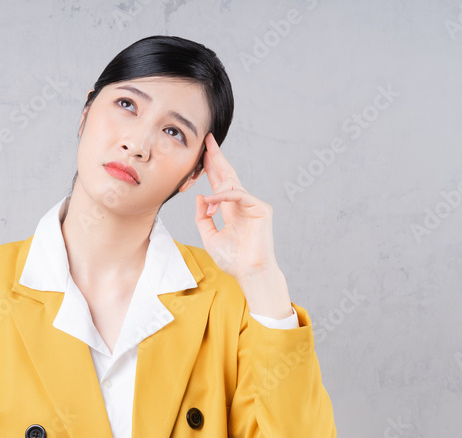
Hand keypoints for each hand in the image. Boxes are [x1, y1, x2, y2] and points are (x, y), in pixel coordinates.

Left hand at [193, 132, 278, 280]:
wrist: (249, 273)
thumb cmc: (232, 259)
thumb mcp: (209, 236)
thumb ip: (203, 217)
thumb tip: (200, 196)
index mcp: (231, 209)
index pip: (220, 183)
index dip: (212, 166)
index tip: (203, 151)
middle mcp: (242, 204)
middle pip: (228, 175)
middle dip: (217, 157)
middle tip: (207, 140)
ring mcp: (253, 204)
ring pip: (232, 184)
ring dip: (215, 187)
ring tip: (207, 198)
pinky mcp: (261, 208)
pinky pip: (239, 194)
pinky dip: (223, 196)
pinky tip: (212, 200)